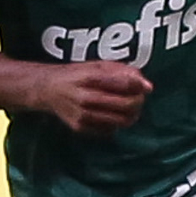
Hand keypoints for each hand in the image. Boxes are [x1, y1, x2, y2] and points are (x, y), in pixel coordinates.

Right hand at [37, 61, 152, 135]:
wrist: (48, 90)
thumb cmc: (77, 75)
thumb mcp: (98, 66)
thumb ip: (123, 72)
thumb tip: (147, 86)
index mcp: (90, 78)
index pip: (125, 84)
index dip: (140, 86)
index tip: (144, 87)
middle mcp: (85, 98)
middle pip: (127, 105)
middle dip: (138, 102)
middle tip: (138, 98)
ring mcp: (82, 116)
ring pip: (121, 121)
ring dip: (130, 115)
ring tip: (127, 108)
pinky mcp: (80, 128)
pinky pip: (109, 130)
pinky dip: (114, 123)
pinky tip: (109, 114)